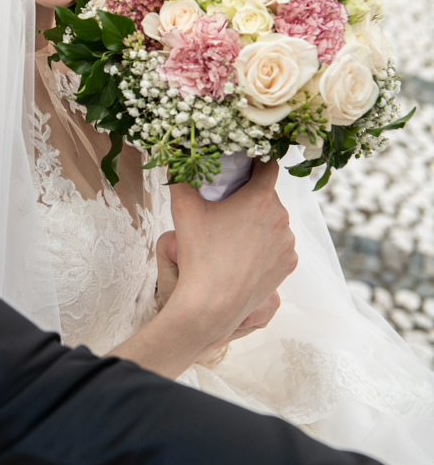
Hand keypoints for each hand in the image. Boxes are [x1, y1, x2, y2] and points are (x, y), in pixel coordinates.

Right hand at [165, 159, 295, 353]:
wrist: (212, 304)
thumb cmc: (198, 255)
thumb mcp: (183, 209)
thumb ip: (180, 178)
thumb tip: (175, 160)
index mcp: (260, 198)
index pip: (268, 165)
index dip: (255, 161)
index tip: (243, 164)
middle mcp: (281, 217)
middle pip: (268, 195)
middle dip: (250, 196)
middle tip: (227, 205)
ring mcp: (288, 243)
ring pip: (274, 221)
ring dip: (259, 221)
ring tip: (233, 235)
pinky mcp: (289, 264)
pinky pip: (278, 245)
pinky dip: (265, 245)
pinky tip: (244, 254)